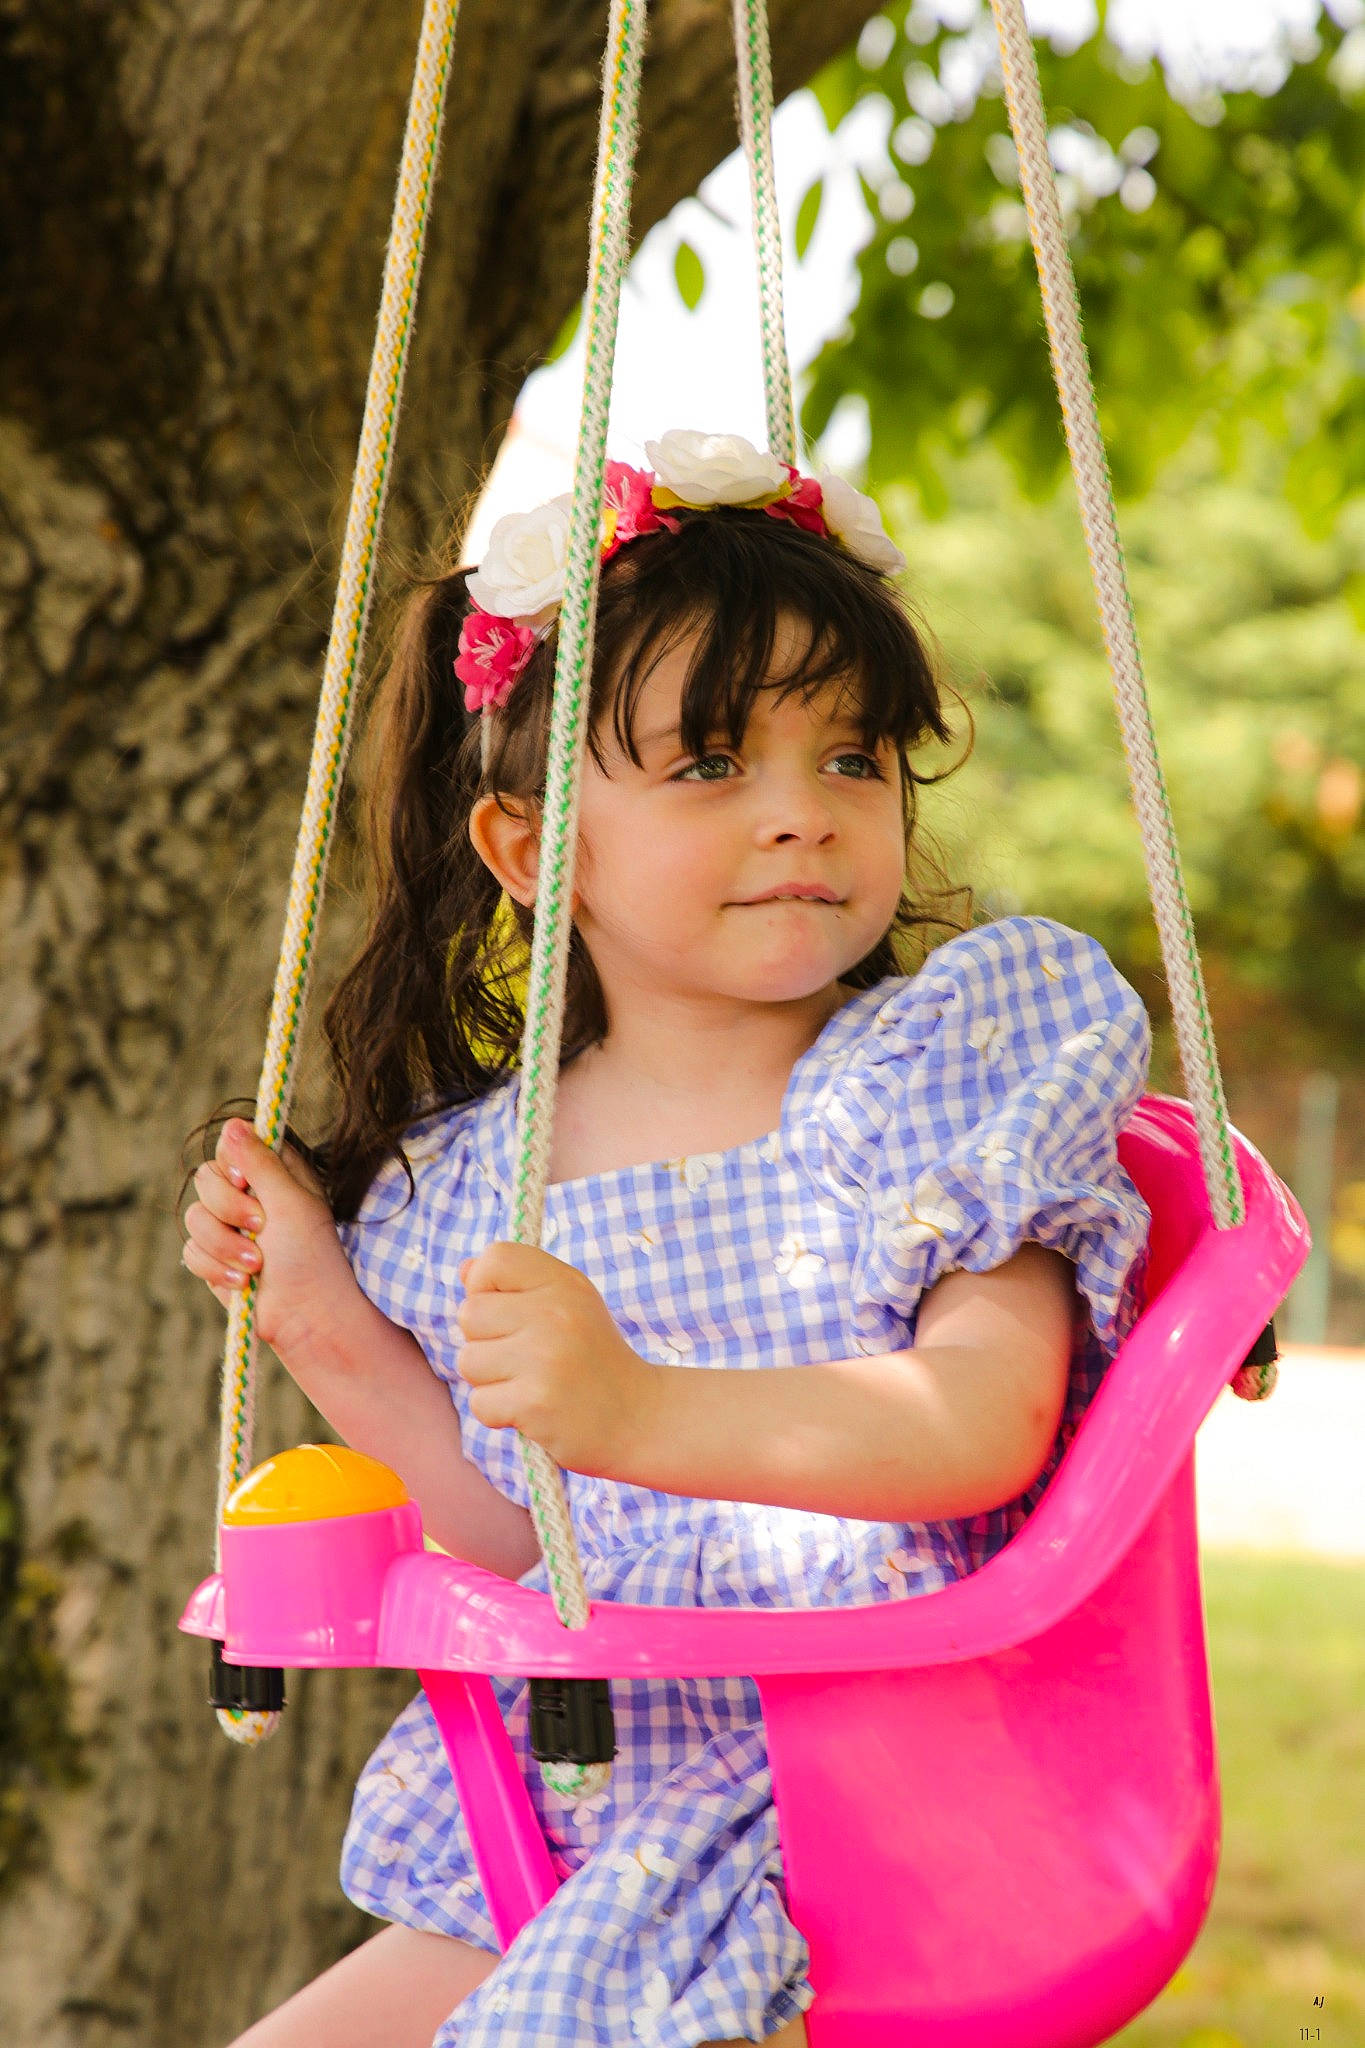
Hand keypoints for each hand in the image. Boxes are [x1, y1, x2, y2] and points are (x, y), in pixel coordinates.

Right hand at [181, 1117, 364, 1364]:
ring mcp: (230, 1227)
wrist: (305, 1316)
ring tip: (256, 1265)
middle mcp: (250, 1195)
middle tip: (261, 1227)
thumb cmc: (310, 1255)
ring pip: (194, 1217)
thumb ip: (259, 1162)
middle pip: (205, 1178)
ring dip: (224, 1244)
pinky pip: (192, 1251)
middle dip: (229, 1208)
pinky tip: (242, 1283)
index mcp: (275, 1173)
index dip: (233, 1162)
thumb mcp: (290, 1200)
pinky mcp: (216, 1258)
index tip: (244, 1181)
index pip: (234, 1145)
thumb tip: (233, 1122)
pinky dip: (216, 1268)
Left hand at [455, 1240, 656, 1476]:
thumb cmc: (593, 1359)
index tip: (509, 1314)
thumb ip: (518, 1284)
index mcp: (563, 1282)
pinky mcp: (536, 1402)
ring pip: (469, 1361)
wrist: (640, 1417)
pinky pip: (480, 1403)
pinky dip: (499, 1414)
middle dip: (486, 1341)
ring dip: (491, 1381)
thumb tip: (465, 1270)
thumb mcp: (569, 1305)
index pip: (494, 1259)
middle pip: (470, 1314)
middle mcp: (554, 1313)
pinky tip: (533, 1411)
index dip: (485, 1287)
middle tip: (526, 1358)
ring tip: (531, 1384)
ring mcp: (544, 1357)